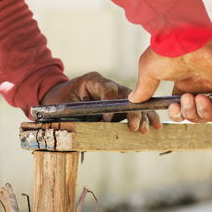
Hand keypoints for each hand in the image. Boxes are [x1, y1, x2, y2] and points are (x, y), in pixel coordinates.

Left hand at [41, 71, 161, 133]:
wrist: (58, 99)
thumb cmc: (58, 102)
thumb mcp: (63, 106)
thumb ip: (77, 115)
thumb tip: (92, 131)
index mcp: (92, 80)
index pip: (107, 88)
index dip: (111, 103)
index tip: (107, 120)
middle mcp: (107, 85)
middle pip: (126, 96)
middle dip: (133, 112)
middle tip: (135, 127)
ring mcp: (115, 94)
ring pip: (134, 102)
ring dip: (142, 116)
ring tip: (146, 130)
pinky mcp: (118, 104)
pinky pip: (134, 109)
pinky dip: (144, 117)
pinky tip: (154, 126)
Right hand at [129, 36, 211, 122]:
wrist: (183, 38)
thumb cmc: (166, 51)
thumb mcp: (149, 73)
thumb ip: (144, 89)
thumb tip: (133, 100)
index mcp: (183, 86)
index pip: (183, 111)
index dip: (178, 115)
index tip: (173, 107)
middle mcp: (199, 87)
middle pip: (197, 116)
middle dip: (190, 114)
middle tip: (186, 98)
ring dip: (203, 113)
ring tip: (198, 97)